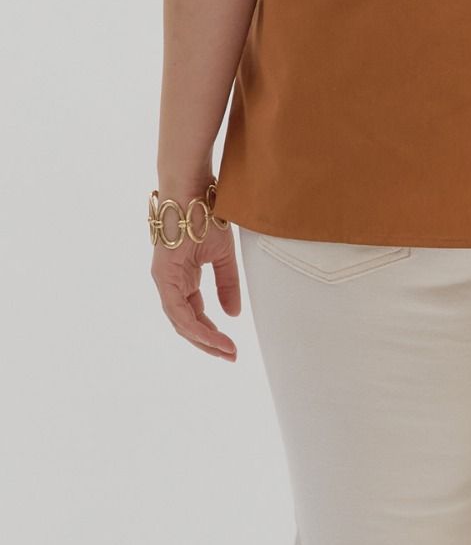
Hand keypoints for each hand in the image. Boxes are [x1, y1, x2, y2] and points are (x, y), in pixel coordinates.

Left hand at [150, 175, 240, 359]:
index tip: (231, 345)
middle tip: (230, 355)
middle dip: (208, 342)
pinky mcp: (163, 275)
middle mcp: (169, 282)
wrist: (192, 189)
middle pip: (186, 323)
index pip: (195, 313)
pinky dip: (195, 326)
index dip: (212, 332)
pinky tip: (211, 335)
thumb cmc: (206, 215)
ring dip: (203, 339)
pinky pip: (178, 310)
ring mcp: (164, 280)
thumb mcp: (223, 255)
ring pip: (180, 322)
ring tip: (226, 350)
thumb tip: (233, 314)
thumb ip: (226, 285)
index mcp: (182, 277)